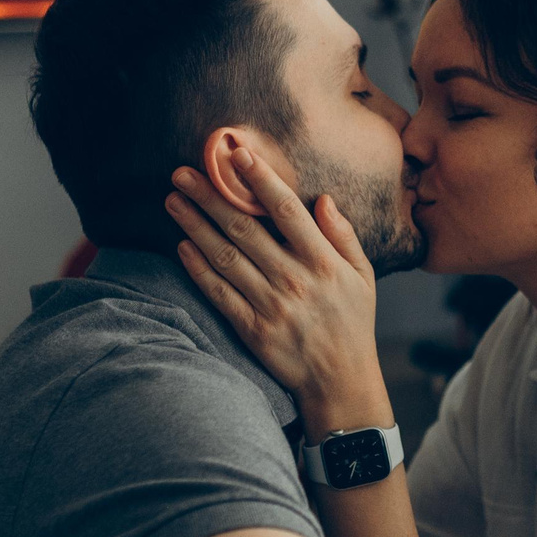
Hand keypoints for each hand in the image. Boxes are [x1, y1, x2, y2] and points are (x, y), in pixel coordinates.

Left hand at [166, 150, 391, 430]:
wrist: (341, 383)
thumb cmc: (353, 324)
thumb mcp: (363, 276)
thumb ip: (344, 236)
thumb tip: (325, 199)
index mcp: (323, 261)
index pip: (285, 210)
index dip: (259, 179)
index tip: (235, 153)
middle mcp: (294, 279)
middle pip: (245, 228)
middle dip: (211, 195)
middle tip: (183, 171)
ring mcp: (271, 304)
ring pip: (225, 256)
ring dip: (196, 225)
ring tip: (173, 201)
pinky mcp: (252, 328)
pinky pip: (219, 293)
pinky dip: (198, 269)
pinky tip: (181, 246)